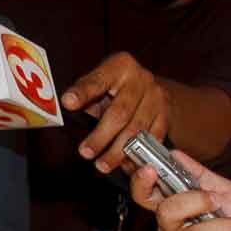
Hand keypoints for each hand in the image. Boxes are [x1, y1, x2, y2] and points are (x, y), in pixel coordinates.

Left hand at [62, 51, 168, 172]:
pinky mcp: (166, 116)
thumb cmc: (115, 89)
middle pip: (120, 112)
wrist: (148, 90)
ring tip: (102, 164)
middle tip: (85, 152)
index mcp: (119, 65)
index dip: (83, 92)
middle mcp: (141, 78)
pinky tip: (124, 165)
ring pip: (137, 130)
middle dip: (101, 136)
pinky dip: (137, 155)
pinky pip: (152, 140)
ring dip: (117, 152)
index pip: (98, 80)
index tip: (67, 102)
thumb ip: (85, 96)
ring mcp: (157, 97)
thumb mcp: (99, 85)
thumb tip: (64, 111)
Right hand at [128, 150, 230, 230]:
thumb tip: (176, 155)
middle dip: (198, 201)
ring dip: (229, 227)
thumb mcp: (228, 193)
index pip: (146, 196)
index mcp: (176, 210)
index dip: (142, 182)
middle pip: (167, 212)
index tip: (151, 169)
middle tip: (218, 202)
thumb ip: (201, 176)